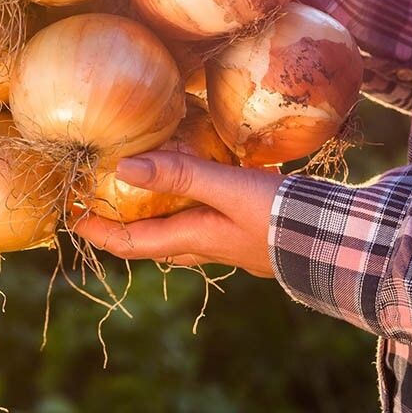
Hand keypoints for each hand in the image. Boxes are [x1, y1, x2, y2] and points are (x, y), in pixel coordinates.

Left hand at [71, 150, 284, 277]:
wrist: (340, 241)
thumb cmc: (282, 216)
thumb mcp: (228, 188)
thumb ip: (180, 174)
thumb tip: (123, 166)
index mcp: (194, 239)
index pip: (132, 242)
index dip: (99, 232)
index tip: (71, 218)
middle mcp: (207, 246)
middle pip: (153, 240)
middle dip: (124, 225)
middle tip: (101, 202)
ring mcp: (230, 241)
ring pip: (181, 231)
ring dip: (158, 215)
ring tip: (145, 189)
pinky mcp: (251, 230)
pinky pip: (207, 219)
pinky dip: (192, 203)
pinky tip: (202, 183)